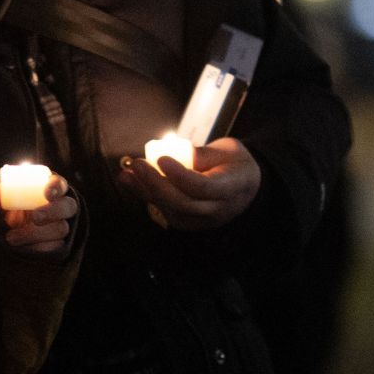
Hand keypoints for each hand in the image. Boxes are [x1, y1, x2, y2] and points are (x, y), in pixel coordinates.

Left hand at [0, 175, 77, 258]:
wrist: (12, 233)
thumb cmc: (14, 210)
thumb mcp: (6, 203)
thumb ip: (2, 196)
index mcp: (51, 189)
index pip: (60, 184)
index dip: (56, 187)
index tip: (47, 193)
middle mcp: (62, 206)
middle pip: (69, 206)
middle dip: (52, 211)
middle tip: (35, 217)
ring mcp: (62, 226)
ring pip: (61, 229)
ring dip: (36, 233)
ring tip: (11, 237)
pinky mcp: (59, 244)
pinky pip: (54, 247)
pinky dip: (36, 247)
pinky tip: (22, 248)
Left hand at [115, 136, 261, 229]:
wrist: (247, 188)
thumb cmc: (235, 164)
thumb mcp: (227, 149)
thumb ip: (202, 153)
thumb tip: (175, 151)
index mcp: (233, 187)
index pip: (203, 187)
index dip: (180, 175)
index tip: (160, 158)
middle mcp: (218, 210)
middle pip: (183, 203)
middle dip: (156, 184)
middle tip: (137, 165)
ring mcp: (203, 221)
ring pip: (171, 211)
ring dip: (145, 193)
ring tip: (127, 174)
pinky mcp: (190, 223)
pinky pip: (166, 213)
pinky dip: (148, 197)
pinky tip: (132, 183)